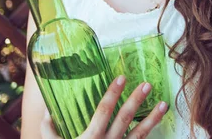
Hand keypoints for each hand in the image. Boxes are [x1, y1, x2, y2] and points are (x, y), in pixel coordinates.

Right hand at [39, 75, 167, 138]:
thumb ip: (49, 130)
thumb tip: (47, 110)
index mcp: (91, 138)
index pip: (103, 110)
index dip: (112, 93)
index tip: (121, 77)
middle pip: (124, 118)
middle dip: (136, 100)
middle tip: (147, 84)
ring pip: (139, 134)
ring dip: (152, 119)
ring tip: (164, 104)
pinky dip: (150, 137)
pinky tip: (160, 127)